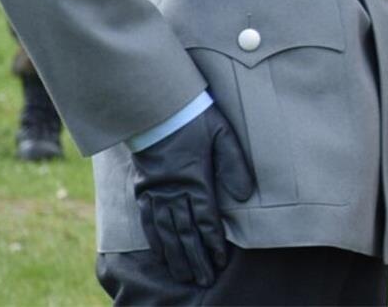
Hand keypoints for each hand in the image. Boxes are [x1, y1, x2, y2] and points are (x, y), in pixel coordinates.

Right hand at [130, 104, 255, 287]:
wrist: (157, 108)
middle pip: (186, 232)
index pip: (206, 220)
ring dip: (176, 255)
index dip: (213, 243)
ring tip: (185, 275)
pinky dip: (155, 240)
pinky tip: (161, 254)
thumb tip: (244, 196)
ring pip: (166, 231)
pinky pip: (147, 220)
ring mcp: (155, 192)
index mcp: (196, 179)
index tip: (220, 261)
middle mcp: (173, 191)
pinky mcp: (142, 189)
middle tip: (204, 279)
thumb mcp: (223, 135)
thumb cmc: (196, 119)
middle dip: (196, 258)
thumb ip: (235, 165)